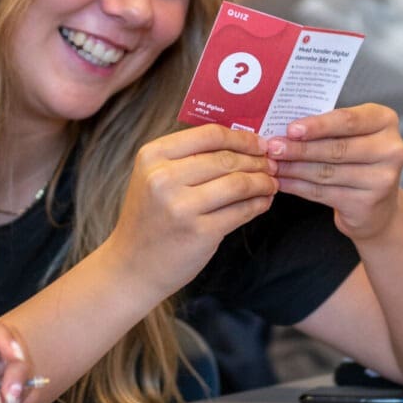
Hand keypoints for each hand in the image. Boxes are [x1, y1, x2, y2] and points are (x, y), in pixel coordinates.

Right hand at [103, 124, 277, 297]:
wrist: (131, 267)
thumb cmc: (149, 219)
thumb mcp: (153, 178)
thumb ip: (186, 158)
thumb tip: (238, 142)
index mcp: (152, 156)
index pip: (208, 135)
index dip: (241, 137)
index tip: (259, 142)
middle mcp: (164, 178)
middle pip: (226, 158)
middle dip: (256, 161)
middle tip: (271, 164)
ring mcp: (181, 206)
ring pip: (238, 183)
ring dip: (262, 182)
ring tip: (271, 183)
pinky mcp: (200, 232)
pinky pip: (241, 211)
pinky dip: (258, 204)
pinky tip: (264, 202)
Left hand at [267, 104, 402, 239]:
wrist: (378, 205)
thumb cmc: (358, 159)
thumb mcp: (351, 135)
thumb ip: (326, 128)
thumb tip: (283, 129)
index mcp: (385, 121)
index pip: (349, 120)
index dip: (318, 125)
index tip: (291, 129)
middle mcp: (391, 149)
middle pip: (337, 148)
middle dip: (299, 148)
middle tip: (272, 148)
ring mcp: (382, 179)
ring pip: (327, 172)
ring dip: (294, 168)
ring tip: (272, 164)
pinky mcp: (367, 204)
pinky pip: (323, 193)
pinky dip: (298, 186)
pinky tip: (282, 181)